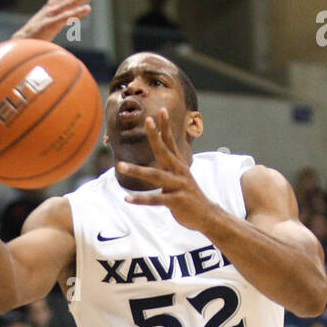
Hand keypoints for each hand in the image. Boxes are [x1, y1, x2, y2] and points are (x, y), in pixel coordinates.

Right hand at [11, 0, 107, 43]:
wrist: (23, 42)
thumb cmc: (41, 31)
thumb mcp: (58, 17)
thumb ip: (69, 10)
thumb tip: (83, 6)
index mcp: (60, 0)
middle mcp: (57, 3)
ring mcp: (53, 13)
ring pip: (72, 1)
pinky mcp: (49, 25)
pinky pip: (65, 18)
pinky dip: (76, 13)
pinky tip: (87, 9)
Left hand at [119, 110, 214, 232]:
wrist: (207, 216)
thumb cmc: (190, 198)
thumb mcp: (182, 180)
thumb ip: (170, 171)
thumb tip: (160, 164)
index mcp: (179, 167)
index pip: (172, 143)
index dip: (166, 127)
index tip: (161, 110)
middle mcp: (179, 173)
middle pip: (164, 151)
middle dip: (155, 136)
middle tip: (147, 120)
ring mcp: (178, 186)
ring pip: (155, 176)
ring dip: (136, 170)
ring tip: (120, 165)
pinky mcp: (176, 201)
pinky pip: (155, 200)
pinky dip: (141, 200)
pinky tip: (127, 199)